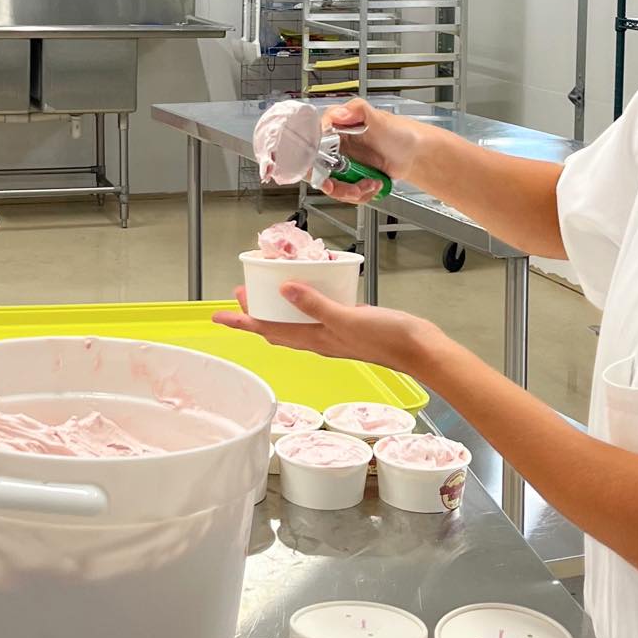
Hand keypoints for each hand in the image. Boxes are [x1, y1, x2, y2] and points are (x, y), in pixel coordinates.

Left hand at [213, 283, 440, 376]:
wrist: (420, 349)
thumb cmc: (385, 338)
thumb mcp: (346, 318)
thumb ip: (315, 304)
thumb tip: (281, 289)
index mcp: (313, 339)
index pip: (267, 330)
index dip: (241, 322)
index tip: (217, 316)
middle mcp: (318, 338)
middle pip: (276, 327)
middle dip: (254, 313)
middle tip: (239, 294)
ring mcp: (333, 332)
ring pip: (294, 321)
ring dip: (277, 307)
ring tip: (266, 289)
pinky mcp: (348, 323)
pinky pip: (316, 311)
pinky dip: (305, 300)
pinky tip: (308, 287)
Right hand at [315, 98, 423, 203]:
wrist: (416, 154)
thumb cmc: (399, 133)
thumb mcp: (378, 118)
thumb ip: (358, 109)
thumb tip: (338, 114)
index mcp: (335, 128)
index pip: (312, 146)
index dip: (314, 164)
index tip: (326, 176)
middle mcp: (335, 146)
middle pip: (318, 172)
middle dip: (336, 186)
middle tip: (352, 189)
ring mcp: (343, 164)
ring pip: (332, 186)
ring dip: (351, 191)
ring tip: (371, 184)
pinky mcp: (351, 178)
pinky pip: (346, 193)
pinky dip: (360, 194)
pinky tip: (373, 185)